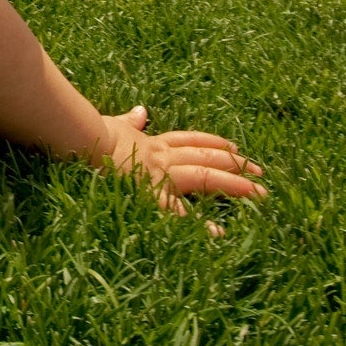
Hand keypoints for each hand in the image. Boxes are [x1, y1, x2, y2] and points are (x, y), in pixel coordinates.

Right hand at [96, 106, 266, 230]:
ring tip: (259, 193)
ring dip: (234, 185)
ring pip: (205, 178)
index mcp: (154, 144)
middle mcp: (163, 159)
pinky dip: (201, 225)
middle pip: (207, 158)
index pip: (191, 142)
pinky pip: (182, 215)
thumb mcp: (115, 125)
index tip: (236, 149)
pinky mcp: (152, 197)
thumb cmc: (93, 134)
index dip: (214, 145)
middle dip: (236, 165)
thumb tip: (140, 111)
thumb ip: (130, 121)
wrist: (82, 140)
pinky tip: (220, 234)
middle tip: (262, 172)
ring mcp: (160, 177)